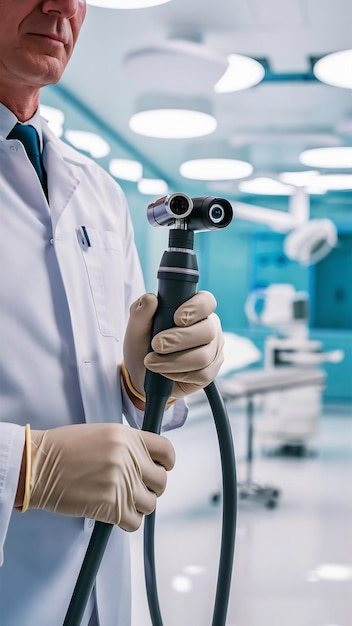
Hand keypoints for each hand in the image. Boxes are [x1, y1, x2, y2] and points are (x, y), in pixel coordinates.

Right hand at [24, 423, 174, 530]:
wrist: (38, 465)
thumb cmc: (64, 448)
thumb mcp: (101, 433)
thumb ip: (127, 445)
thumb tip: (145, 461)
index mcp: (127, 436)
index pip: (166, 451)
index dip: (166, 463)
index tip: (160, 468)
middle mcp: (128, 458)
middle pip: (161, 481)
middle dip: (150, 487)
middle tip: (135, 488)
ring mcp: (121, 482)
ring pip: (150, 504)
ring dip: (138, 505)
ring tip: (121, 501)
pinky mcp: (111, 506)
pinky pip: (134, 522)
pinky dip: (127, 521)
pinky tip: (114, 513)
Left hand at [123, 291, 223, 399]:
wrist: (141, 371)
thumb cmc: (143, 343)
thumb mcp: (137, 326)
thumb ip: (141, 311)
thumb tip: (150, 299)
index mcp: (195, 310)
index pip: (207, 301)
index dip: (196, 308)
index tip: (176, 318)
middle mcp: (209, 328)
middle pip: (208, 331)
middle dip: (179, 339)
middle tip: (157, 344)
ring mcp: (212, 351)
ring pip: (203, 356)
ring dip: (173, 361)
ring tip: (152, 362)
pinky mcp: (210, 372)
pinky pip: (202, 375)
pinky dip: (179, 374)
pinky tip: (165, 373)